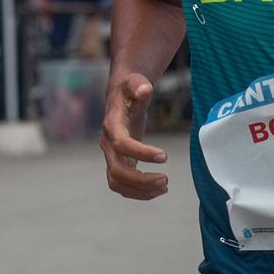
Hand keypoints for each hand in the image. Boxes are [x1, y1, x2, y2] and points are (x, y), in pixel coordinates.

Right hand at [102, 72, 167, 198]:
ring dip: (139, 190)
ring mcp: (111, 156)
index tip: (165, 156)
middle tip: (166, 180)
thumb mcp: (133, 81)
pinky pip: (122, 184)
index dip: (141, 153)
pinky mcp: (118, 163)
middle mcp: (107, 144)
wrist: (120, 98)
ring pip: (117, 182)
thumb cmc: (129, 90)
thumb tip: (145, 89)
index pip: (121, 144)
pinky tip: (157, 190)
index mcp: (111, 125)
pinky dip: (138, 192)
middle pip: (117, 171)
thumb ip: (137, 84)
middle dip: (141, 180)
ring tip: (164, 188)